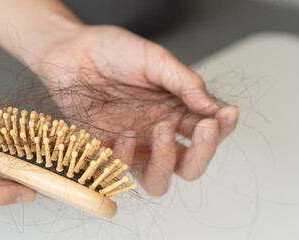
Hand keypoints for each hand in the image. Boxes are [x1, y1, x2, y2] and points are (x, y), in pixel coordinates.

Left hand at [38, 26, 238, 195]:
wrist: (72, 50)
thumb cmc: (111, 51)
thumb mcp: (154, 58)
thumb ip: (184, 82)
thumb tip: (213, 106)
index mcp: (175, 111)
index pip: (208, 133)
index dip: (223, 129)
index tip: (226, 113)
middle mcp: (156, 134)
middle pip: (189, 166)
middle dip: (203, 153)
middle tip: (203, 128)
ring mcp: (130, 145)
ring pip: (158, 181)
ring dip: (165, 162)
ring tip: (161, 128)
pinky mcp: (102, 150)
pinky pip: (118, 172)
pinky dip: (125, 158)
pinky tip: (124, 133)